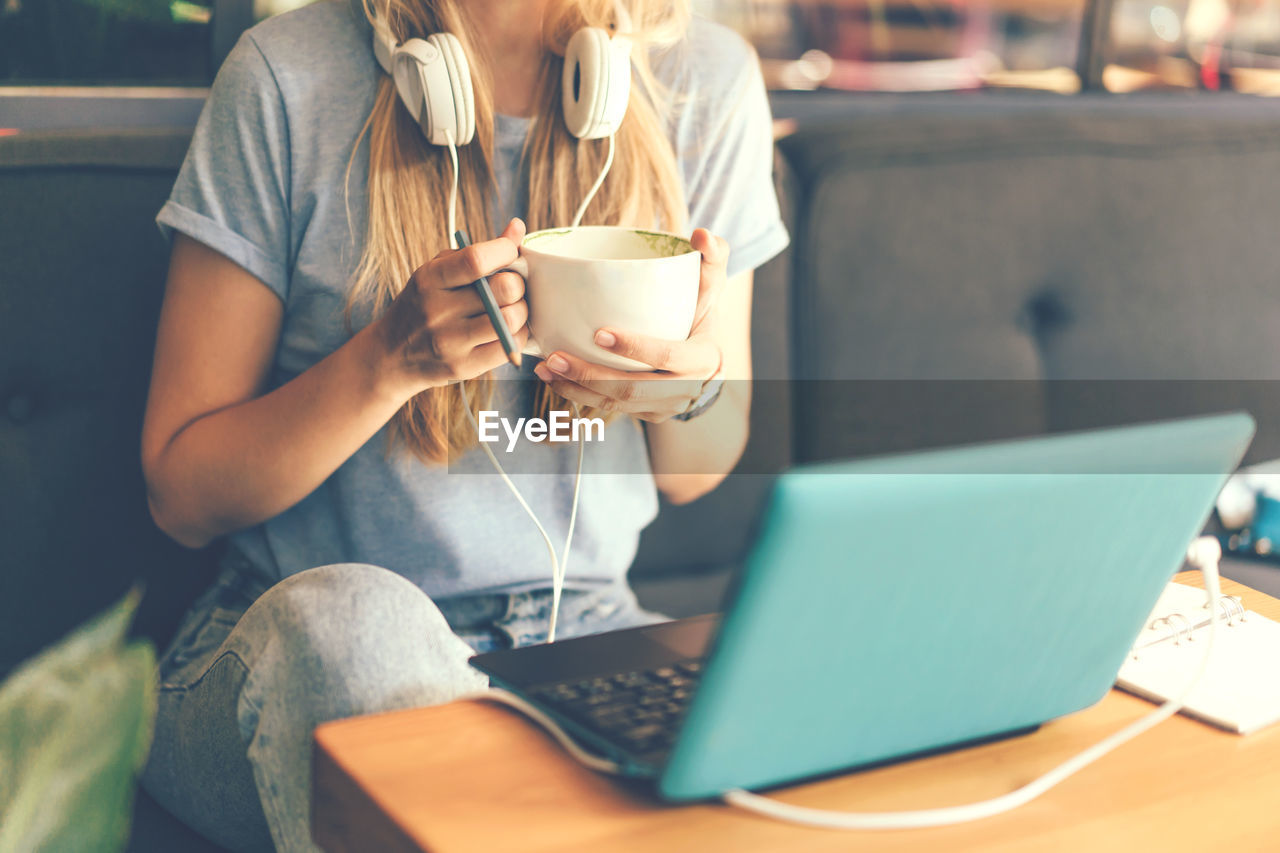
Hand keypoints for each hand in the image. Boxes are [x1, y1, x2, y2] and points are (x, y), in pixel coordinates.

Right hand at [374, 218, 528, 394]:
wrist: (391, 356)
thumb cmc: (422, 305)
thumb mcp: (438, 271)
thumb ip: (477, 250)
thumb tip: (518, 228)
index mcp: (429, 279)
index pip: (476, 260)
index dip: (504, 251)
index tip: (510, 252)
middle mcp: (437, 311)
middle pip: (504, 290)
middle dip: (518, 284)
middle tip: (512, 287)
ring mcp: (450, 342)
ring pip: (511, 319)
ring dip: (521, 311)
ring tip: (511, 309)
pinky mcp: (463, 366)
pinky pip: (509, 346)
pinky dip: (517, 335)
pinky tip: (507, 329)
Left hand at [533, 229, 728, 422]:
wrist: (707, 360)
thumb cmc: (702, 315)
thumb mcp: (712, 286)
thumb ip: (712, 257)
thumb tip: (702, 236)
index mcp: (701, 359)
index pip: (668, 357)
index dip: (635, 348)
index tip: (599, 332)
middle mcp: (684, 390)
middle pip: (633, 390)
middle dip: (591, 376)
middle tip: (555, 356)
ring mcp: (662, 407)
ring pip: (616, 405)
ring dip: (576, 388)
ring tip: (545, 368)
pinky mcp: (644, 414)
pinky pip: (609, 410)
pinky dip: (578, 395)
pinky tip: (553, 378)